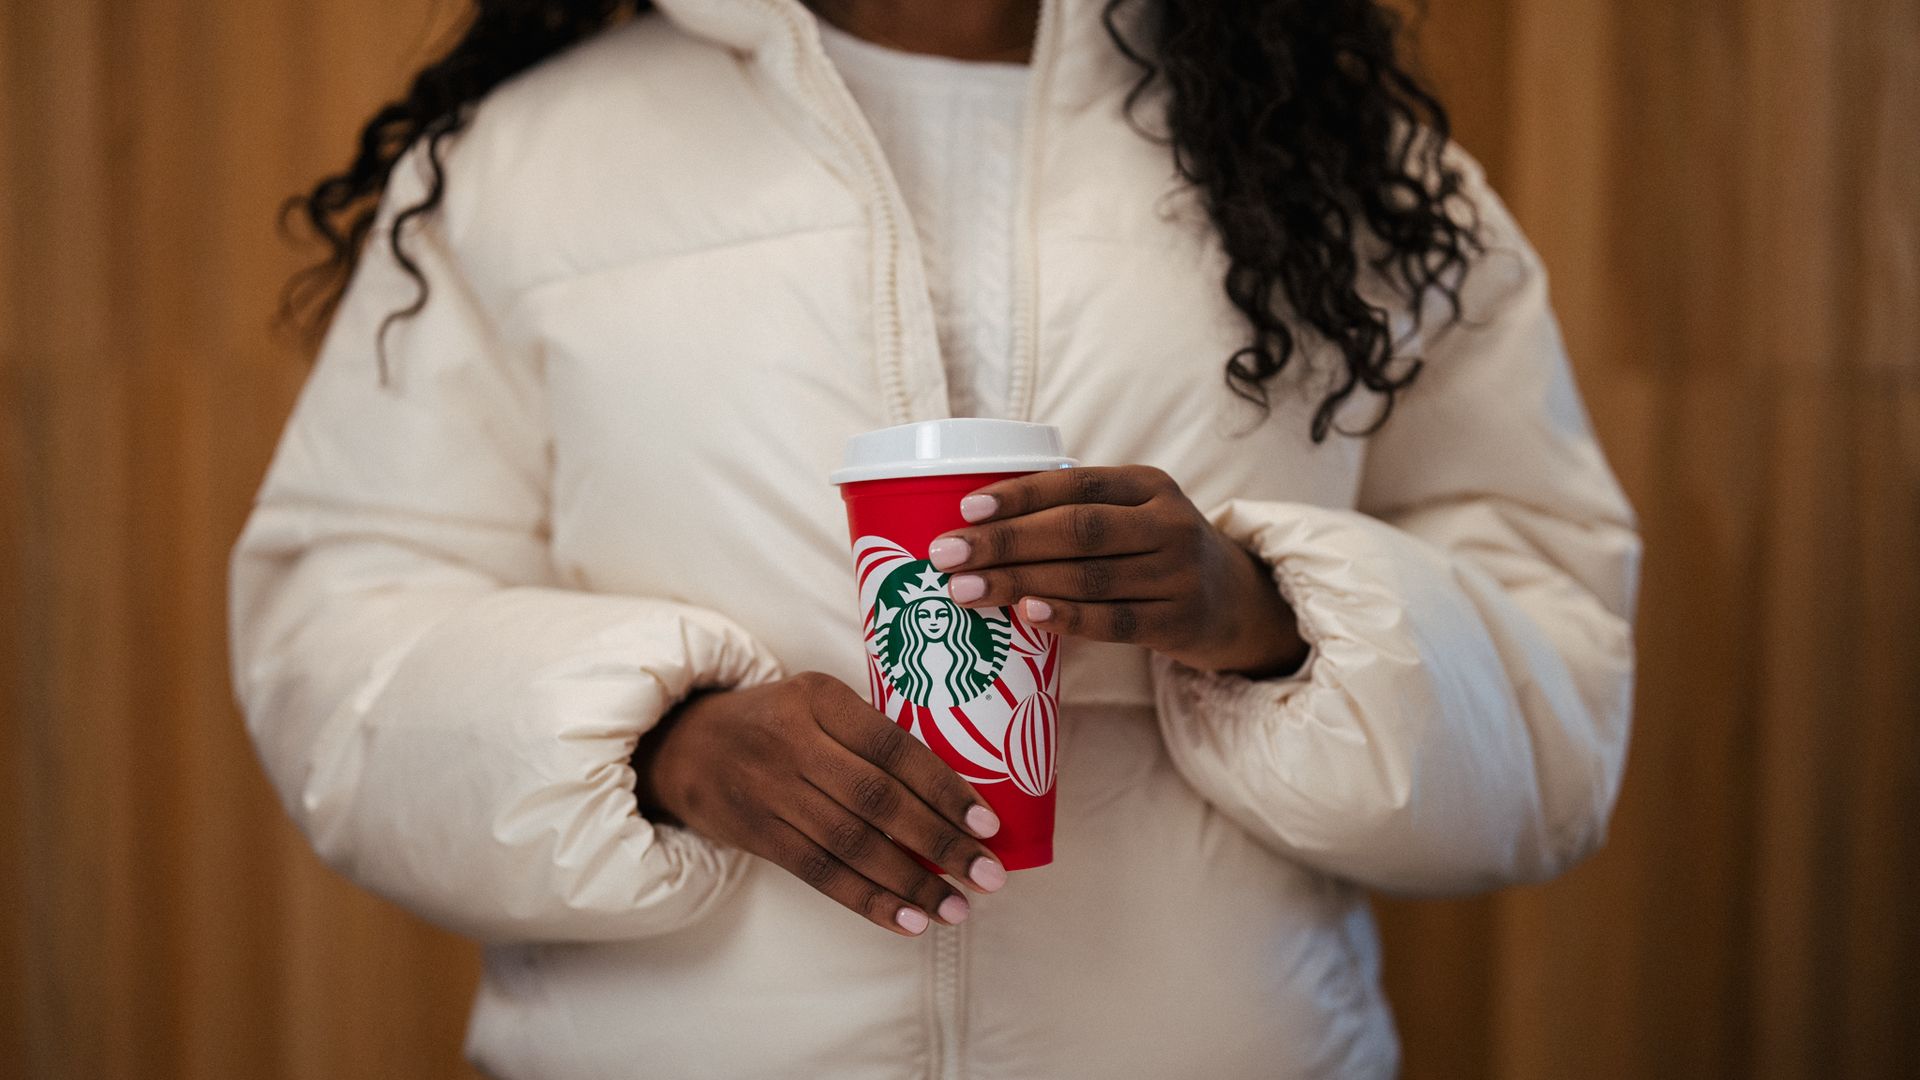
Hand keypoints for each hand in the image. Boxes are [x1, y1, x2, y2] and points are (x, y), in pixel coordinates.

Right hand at [631, 672, 1008, 936]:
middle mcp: (794, 742)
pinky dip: (869, 900)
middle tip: (988, 875)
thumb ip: (869, 734)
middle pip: (878, 800)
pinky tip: (909, 920)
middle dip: (940, 842)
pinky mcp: (757, 834)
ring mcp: (771, 791)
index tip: (988, 823)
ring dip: (911, 882)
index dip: (943, 787)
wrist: (683, 745)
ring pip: (852, 844)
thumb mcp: (816, 701)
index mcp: (819, 698)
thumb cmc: (775, 722)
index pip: (893, 747)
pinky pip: (820, 874)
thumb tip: (955, 792)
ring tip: (957, 907)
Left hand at [926, 465, 1309, 677]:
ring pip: (1088, 576)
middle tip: (946, 555)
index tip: (965, 508)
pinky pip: (1114, 621)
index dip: (1020, 495)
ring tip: (963, 591)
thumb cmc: (1155, 551)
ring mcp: (1176, 574)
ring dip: (1018, 583)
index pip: (1076, 483)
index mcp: (1148, 485)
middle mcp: (1168, 523)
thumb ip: (1076, 511)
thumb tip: (973, 521)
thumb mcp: (1134, 514)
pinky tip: (1026, 615)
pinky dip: (1067, 618)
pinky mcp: (1178, 621)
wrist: (1236, 601)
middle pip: (1076, 530)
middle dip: (1004, 541)